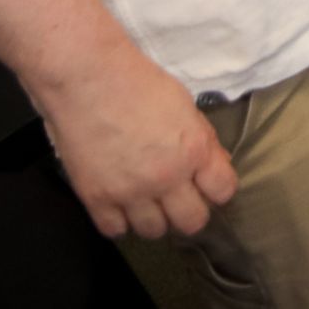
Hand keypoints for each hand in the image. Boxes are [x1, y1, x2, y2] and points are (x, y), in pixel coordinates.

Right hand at [34, 45, 238, 238]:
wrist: (85, 77)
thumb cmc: (134, 80)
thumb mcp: (183, 104)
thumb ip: (201, 139)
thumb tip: (214, 165)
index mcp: (193, 150)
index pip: (223, 191)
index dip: (217, 189)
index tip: (208, 185)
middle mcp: (166, 177)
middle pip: (192, 222)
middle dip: (189, 211)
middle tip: (178, 198)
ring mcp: (130, 191)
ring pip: (154, 231)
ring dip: (153, 217)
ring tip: (145, 199)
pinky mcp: (96, 197)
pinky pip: (115, 230)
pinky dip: (118, 220)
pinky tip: (118, 203)